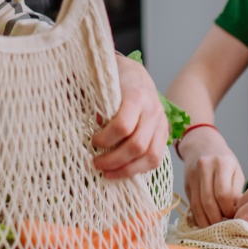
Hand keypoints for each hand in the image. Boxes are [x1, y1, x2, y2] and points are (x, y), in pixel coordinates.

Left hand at [92, 54, 167, 177]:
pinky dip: (140, 168)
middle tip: (96, 163)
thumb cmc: (115, 80)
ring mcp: (161, 123)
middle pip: (137, 145)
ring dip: (128, 170)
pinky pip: (157, 158)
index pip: (123, 125)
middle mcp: (152, 110)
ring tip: (108, 173)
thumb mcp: (101, 85)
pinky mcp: (164, 133)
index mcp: (136, 96)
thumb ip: (92, 102)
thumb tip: (83, 119)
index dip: (106, 139)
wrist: (138, 75)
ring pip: (151, 156)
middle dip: (115, 160)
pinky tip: (123, 170)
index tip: (93, 142)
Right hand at [178, 129, 246, 226]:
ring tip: (216, 230)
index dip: (229, 211)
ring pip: (197, 205)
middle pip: (209, 201)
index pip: (223, 194)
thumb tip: (236, 215)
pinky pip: (191, 204)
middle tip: (225, 229)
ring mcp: (192, 175)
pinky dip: (198, 217)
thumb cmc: (224, 161)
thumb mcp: (236, 171)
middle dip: (217, 219)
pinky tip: (206, 223)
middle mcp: (204, 167)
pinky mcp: (185, 183)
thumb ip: (236, 191)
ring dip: (206, 221)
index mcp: (222, 163)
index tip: (235, 219)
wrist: (202, 145)